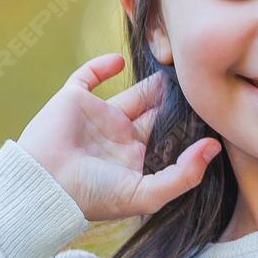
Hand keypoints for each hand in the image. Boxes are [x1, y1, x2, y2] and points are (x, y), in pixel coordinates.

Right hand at [17, 52, 220, 223]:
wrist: (44, 184)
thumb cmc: (93, 196)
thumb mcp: (146, 195)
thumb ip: (184, 175)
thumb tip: (214, 148)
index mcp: (134, 159)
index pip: (167, 135)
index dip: (186, 123)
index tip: (209, 106)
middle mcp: (119, 137)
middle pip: (154, 111)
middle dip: (174, 98)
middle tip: (197, 79)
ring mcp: (97, 117)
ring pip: (131, 93)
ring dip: (151, 82)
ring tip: (173, 67)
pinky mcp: (74, 99)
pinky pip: (88, 77)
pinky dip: (102, 66)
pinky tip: (119, 61)